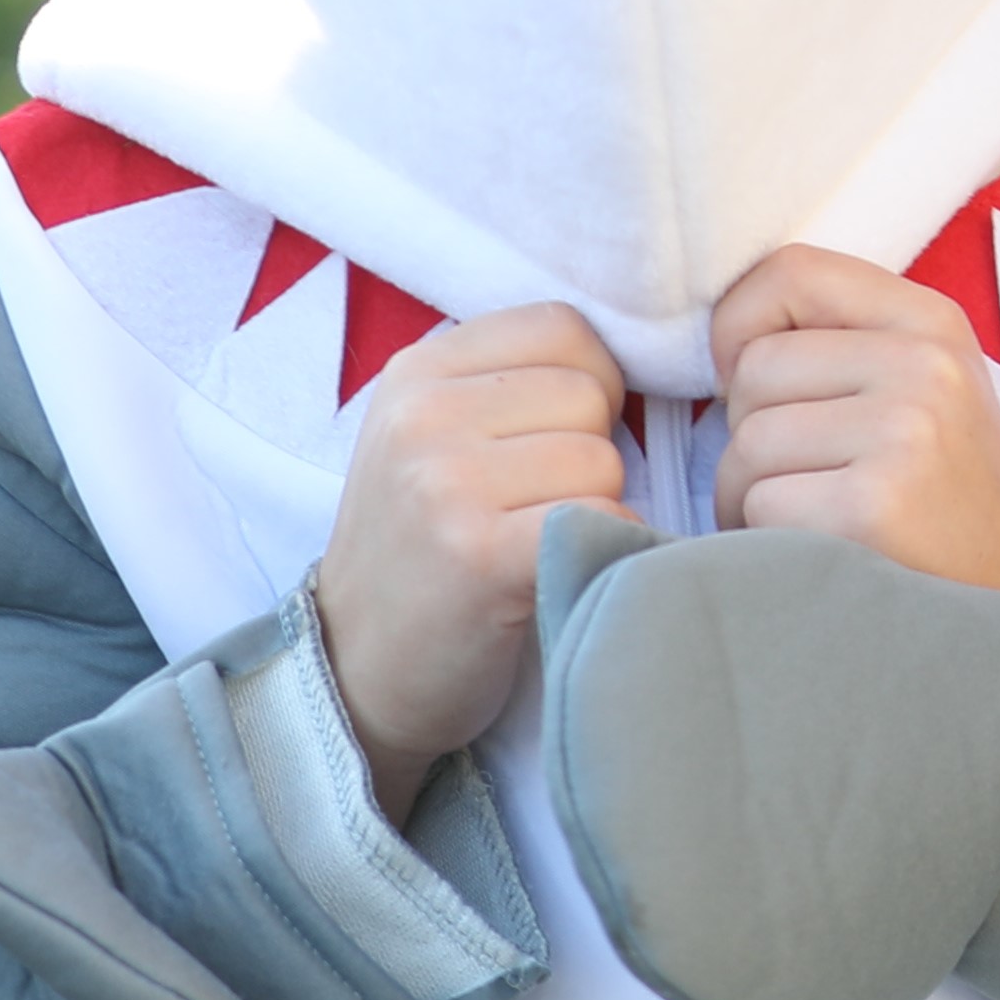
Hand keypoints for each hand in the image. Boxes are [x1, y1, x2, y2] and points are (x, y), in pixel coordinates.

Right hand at [314, 304, 632, 791]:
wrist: (356, 671)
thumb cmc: (426, 550)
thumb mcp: (436, 438)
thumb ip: (513, 382)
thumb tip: (644, 350)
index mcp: (416, 373)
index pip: (564, 328)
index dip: (590, 385)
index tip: (551, 442)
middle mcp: (422, 416)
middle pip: (591, 395)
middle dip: (588, 454)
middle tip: (530, 510)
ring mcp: (445, 483)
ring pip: (604, 461)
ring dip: (593, 509)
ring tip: (530, 545)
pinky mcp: (481, 554)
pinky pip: (605, 519)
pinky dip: (605, 550)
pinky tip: (556, 574)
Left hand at [708, 248, 999, 595]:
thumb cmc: (937, 498)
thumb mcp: (919, 391)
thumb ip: (839, 344)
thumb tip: (719, 344)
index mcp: (933, 322)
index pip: (790, 272)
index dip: (741, 328)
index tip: (752, 384)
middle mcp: (927, 365)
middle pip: (756, 369)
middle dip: (752, 433)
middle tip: (809, 479)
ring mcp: (906, 434)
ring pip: (746, 442)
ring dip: (750, 496)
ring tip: (813, 521)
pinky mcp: (873, 506)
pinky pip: (758, 504)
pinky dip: (765, 541)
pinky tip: (814, 556)